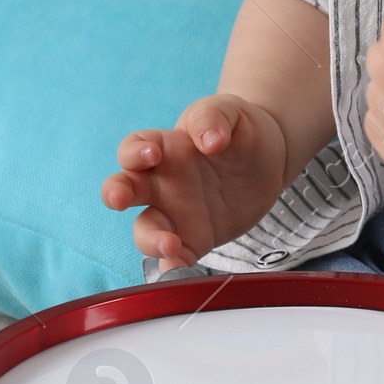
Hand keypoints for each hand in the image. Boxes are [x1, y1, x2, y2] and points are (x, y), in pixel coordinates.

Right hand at [102, 96, 288, 266]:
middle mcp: (161, 183)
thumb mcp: (231, 112)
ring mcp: (175, 214)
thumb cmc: (239, 130)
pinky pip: (175, 257)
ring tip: (169, 244)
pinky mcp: (194, 239)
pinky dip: (172, 266)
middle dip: (115, 194)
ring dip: (149, 239)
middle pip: (123, 189)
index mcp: (165, 148)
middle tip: (120, 198)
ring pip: (145, 230)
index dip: (134, 151)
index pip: (134, 148)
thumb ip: (213, 118)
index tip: (152, 154)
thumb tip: (208, 140)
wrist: (268, 160)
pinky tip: (179, 271)